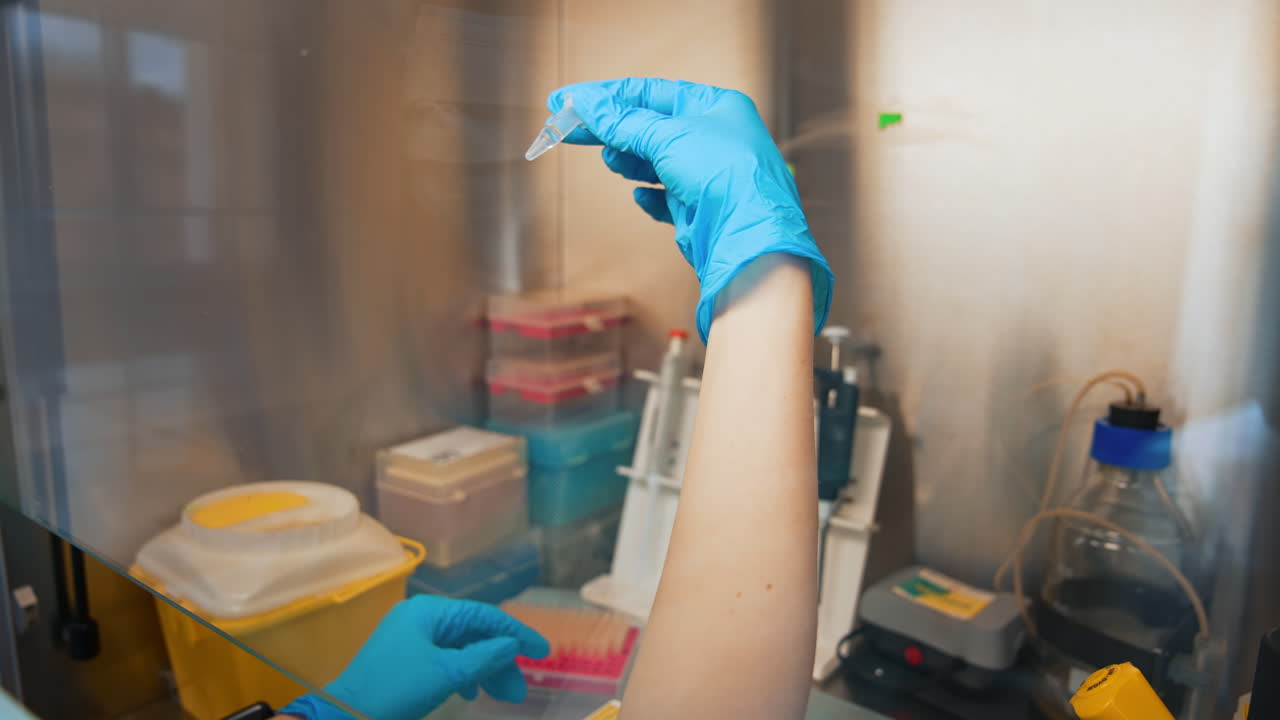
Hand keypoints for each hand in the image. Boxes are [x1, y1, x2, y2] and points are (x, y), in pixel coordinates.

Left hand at [279, 596, 549, 719]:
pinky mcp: (404, 659)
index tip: (543, 653)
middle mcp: (421, 618)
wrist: (346, 716)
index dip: (517, 634)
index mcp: (429, 612)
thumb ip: (484, 656)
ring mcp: (411, 638)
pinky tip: (470, 693)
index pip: (484, 616)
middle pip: (473, 633)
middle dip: (500, 660)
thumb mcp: (447, 673)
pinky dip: (463, 675)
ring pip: (460, 649)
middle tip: (518, 691)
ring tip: (502, 696)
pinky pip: (444, 659)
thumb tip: (512, 645)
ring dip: (484, 670)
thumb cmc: (397, 689)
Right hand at [549, 78, 832, 341]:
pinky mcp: (700, 208)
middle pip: (649, 126)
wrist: (747, 235)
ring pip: (655, 161)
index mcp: (715, 106)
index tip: (569, 100)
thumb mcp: (667, 136)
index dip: (607, 96)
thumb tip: (587, 105)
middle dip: (611, 129)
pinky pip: (666, 197)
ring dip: (629, 161)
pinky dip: (650, 195)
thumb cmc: (723, 173)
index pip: (651, 93)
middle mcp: (714, 137)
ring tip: (612, 161)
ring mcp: (707, 174)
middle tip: (569, 130)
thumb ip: (624, 122)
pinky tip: (641, 196)